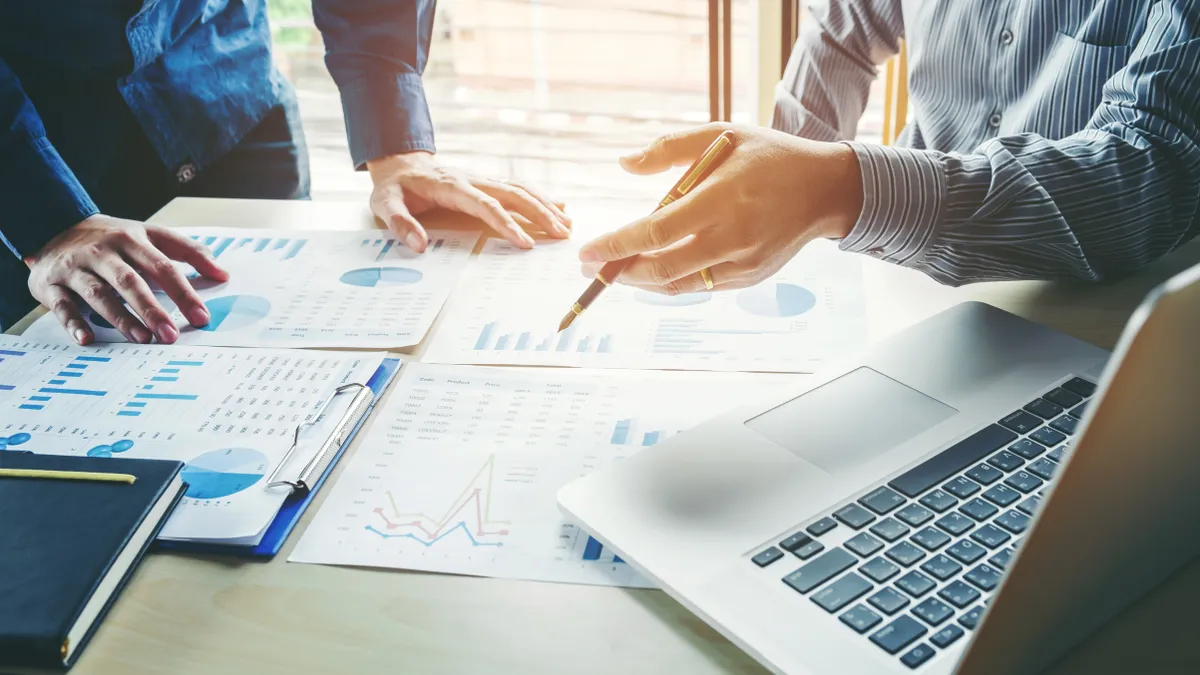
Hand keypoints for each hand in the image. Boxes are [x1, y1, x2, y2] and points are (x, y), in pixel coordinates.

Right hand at [25, 215, 229, 345]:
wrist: (54, 224)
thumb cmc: (114, 239)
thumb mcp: (151, 235)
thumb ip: (189, 252)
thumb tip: (223, 274)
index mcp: (132, 240)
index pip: (163, 267)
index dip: (183, 293)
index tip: (201, 317)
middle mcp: (103, 253)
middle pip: (130, 281)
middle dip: (152, 309)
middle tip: (170, 335)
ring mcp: (76, 268)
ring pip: (98, 294)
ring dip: (120, 318)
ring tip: (142, 339)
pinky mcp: (51, 284)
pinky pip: (62, 306)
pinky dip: (74, 323)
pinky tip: (87, 339)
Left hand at [366, 151, 570, 251]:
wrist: (400, 163)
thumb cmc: (395, 187)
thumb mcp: (385, 204)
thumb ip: (400, 224)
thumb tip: (419, 245)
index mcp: (452, 186)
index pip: (486, 205)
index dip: (507, 224)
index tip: (525, 243)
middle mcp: (473, 179)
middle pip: (514, 194)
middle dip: (540, 214)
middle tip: (561, 236)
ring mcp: (483, 178)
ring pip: (521, 188)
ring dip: (546, 206)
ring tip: (567, 226)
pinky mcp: (488, 182)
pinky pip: (518, 187)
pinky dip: (541, 197)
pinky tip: (559, 207)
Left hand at [577, 124, 862, 293]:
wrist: (825, 190)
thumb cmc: (769, 157)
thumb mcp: (721, 135)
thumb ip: (669, 149)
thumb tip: (624, 164)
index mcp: (720, 199)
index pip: (655, 231)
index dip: (616, 246)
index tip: (586, 253)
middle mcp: (731, 237)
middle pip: (662, 269)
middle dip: (620, 273)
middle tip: (592, 268)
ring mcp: (742, 262)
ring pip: (679, 285)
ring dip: (643, 281)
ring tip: (618, 270)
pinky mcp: (750, 277)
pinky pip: (701, 285)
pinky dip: (674, 280)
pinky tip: (656, 268)